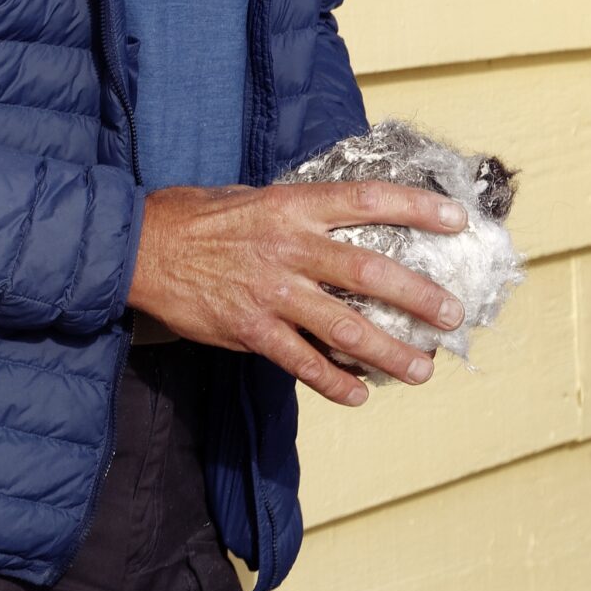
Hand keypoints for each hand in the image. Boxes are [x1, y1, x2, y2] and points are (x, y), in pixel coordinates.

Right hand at [127, 181, 469, 406]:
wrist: (135, 249)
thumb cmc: (188, 217)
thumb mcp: (244, 197)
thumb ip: (290, 213)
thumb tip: (329, 224)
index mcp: (289, 206)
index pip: (366, 201)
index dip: (416, 208)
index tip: (455, 221)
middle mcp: (288, 248)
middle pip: (371, 273)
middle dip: (420, 297)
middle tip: (452, 314)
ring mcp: (271, 293)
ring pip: (347, 329)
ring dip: (392, 353)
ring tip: (421, 368)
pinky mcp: (251, 330)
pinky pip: (304, 363)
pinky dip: (335, 383)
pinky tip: (357, 394)